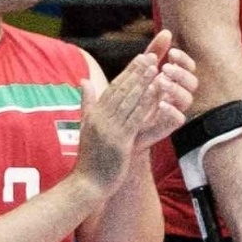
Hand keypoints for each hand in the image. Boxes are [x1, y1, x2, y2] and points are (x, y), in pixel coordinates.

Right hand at [74, 29, 194, 190]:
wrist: (86, 184)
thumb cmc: (89, 160)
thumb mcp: (86, 128)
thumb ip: (87, 104)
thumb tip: (84, 81)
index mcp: (93, 114)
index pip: (113, 87)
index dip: (129, 72)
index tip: (142, 57)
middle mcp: (100, 118)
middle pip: (122, 90)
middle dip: (138, 72)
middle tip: (153, 56)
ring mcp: (109, 129)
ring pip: (129, 101)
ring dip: (144, 83)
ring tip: (157, 68)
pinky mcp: (119, 141)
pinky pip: (134, 118)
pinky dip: (146, 104)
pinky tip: (155, 94)